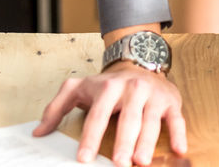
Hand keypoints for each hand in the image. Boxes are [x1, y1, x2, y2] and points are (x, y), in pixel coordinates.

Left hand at [34, 65, 185, 166]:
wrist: (139, 61)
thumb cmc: (107, 84)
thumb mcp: (78, 88)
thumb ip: (56, 108)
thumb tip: (39, 132)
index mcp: (108, 87)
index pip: (98, 115)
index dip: (91, 137)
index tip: (85, 158)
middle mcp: (132, 89)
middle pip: (128, 119)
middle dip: (123, 141)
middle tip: (118, 163)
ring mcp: (153, 95)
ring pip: (152, 120)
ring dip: (147, 142)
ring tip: (140, 162)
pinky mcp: (171, 101)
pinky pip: (176, 119)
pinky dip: (179, 134)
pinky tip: (179, 149)